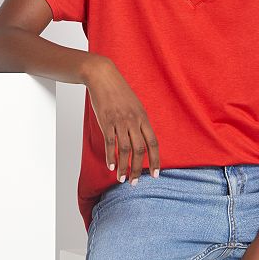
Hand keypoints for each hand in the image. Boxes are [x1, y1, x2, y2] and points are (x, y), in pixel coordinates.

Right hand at [85, 56, 159, 184]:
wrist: (103, 76)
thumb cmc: (119, 91)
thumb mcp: (135, 105)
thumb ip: (139, 122)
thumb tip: (143, 140)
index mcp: (143, 117)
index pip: (153, 143)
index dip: (155, 161)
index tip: (155, 175)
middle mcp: (133, 120)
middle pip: (140, 150)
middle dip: (138, 169)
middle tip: (135, 182)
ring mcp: (119, 121)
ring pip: (125, 150)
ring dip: (124, 167)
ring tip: (122, 178)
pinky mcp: (106, 121)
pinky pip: (110, 143)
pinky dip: (110, 156)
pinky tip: (111, 166)